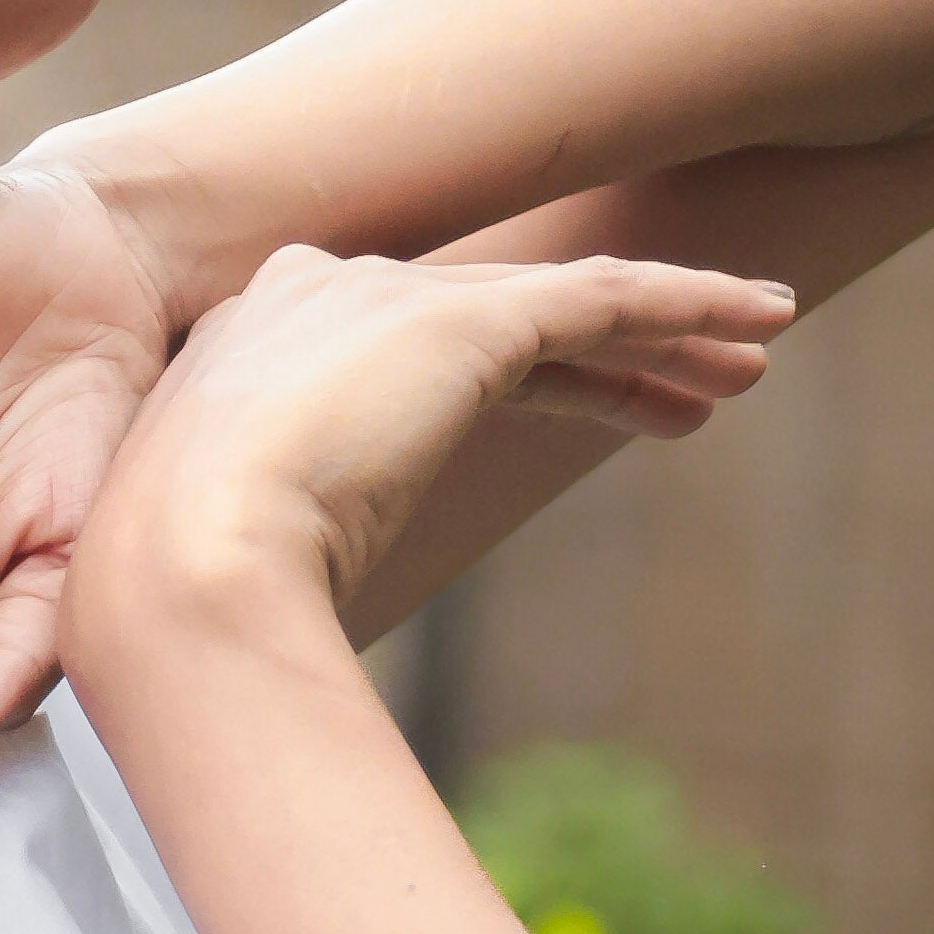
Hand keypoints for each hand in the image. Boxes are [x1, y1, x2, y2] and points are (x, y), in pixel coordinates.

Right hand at [67, 243, 793, 670]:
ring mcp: (389, 300)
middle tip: (695, 381)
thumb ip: (265, 547)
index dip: (521, 378)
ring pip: (564, 298)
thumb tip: (273, 638)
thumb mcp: (222, 559)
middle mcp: (323, 295)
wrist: (175, 574)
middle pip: (500, 313)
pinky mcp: (465, 323)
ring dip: (669, 325)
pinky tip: (759, 316)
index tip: (594, 411)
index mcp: (255, 345)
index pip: (419, 346)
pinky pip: (606, 296)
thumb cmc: (175, 604)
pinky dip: (689, 299)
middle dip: (607, 350)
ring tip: (751, 356)